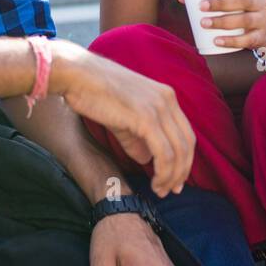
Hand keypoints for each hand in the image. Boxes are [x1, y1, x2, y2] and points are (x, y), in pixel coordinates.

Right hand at [51, 40, 194, 196]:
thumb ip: (137, 139)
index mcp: (166, 96)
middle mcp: (168, 100)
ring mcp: (158, 108)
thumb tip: (147, 160)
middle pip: (187, 144)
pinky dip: (163, 172)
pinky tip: (154, 182)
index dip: (184, 159)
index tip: (176, 179)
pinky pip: (164, 153)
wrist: (77, 75)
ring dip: (172, 176)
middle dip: (182, 172)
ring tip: (160, 190)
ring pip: (178, 152)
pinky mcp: (146, 118)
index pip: (186, 133)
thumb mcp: (122, 118)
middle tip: (172, 190)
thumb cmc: (94, 93)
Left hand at [174, 0, 265, 57]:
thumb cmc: (241, 8)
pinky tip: (216, 41)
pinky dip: (231, 41)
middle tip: (201, 5)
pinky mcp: (260, 37)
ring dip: (222, 22)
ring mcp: (262, 20)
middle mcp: (261, 3)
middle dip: (222, 3)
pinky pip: (247, 40)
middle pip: (245, 0)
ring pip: (245, 20)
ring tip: (204, 23)